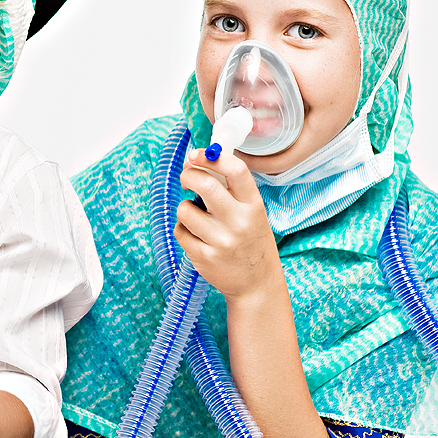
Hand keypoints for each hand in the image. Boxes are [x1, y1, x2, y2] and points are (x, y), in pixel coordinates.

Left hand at [175, 148, 282, 300]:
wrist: (257, 284)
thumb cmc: (250, 241)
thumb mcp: (250, 212)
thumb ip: (228, 189)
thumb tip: (193, 162)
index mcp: (254, 206)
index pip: (236, 170)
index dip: (212, 157)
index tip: (197, 154)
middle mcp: (239, 222)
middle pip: (205, 184)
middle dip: (189, 176)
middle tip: (187, 178)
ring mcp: (221, 241)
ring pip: (185, 209)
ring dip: (184, 208)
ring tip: (196, 216)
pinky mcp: (204, 257)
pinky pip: (180, 231)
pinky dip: (183, 229)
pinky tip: (196, 236)